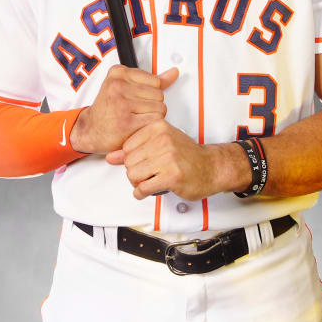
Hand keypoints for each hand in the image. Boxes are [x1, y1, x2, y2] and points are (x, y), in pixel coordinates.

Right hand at [71, 66, 177, 155]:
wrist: (89, 130)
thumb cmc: (108, 109)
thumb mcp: (126, 86)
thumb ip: (152, 80)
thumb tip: (174, 73)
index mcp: (118, 72)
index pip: (156, 81)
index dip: (151, 93)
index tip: (136, 98)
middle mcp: (117, 86)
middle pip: (159, 95)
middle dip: (152, 105)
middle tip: (135, 111)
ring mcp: (121, 104)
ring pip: (160, 108)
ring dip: (152, 117)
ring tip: (136, 118)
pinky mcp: (126, 123)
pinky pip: (155, 122)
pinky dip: (149, 127)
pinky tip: (137, 127)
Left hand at [108, 122, 246, 200]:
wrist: (211, 167)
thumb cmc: (186, 155)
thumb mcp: (160, 144)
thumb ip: (134, 149)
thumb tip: (110, 157)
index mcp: (158, 127)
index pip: (126, 146)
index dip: (131, 159)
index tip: (143, 163)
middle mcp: (162, 140)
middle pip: (128, 162)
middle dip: (134, 172)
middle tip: (147, 175)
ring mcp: (168, 158)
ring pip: (133, 175)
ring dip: (138, 184)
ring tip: (148, 182)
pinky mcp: (172, 176)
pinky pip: (143, 188)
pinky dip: (141, 193)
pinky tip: (148, 191)